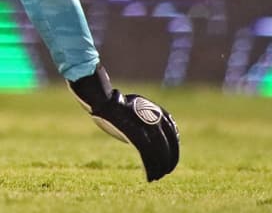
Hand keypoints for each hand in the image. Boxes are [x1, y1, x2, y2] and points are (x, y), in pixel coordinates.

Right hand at [70, 65, 178, 181]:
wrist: (103, 99)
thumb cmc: (115, 103)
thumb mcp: (135, 107)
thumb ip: (146, 118)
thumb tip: (150, 132)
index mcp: (157, 112)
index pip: (173, 135)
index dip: (174, 150)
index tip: (170, 160)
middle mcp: (156, 119)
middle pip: (168, 145)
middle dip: (168, 161)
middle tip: (165, 171)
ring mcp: (146, 126)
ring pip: (159, 152)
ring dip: (159, 167)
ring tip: (156, 176)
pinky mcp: (136, 134)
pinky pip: (147, 155)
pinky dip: (149, 167)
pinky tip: (149, 176)